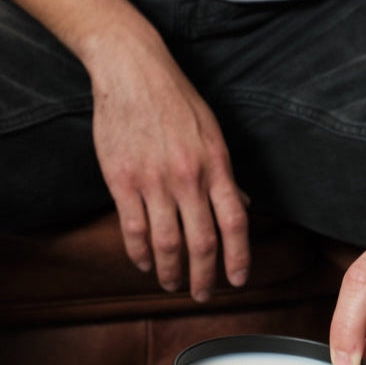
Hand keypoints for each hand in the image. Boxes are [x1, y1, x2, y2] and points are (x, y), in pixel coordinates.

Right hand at [89, 36, 249, 301]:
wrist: (131, 70)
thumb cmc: (176, 100)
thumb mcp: (212, 133)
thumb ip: (225, 175)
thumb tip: (243, 206)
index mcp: (215, 165)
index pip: (234, 222)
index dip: (238, 257)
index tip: (237, 281)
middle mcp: (188, 177)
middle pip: (201, 242)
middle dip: (203, 277)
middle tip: (201, 295)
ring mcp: (154, 181)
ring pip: (166, 243)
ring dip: (170, 272)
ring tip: (171, 284)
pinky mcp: (122, 181)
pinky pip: (133, 229)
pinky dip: (140, 254)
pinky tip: (145, 264)